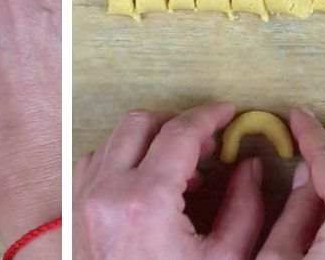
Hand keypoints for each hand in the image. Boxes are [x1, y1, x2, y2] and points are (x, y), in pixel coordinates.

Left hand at [73, 102, 263, 259]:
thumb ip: (245, 207)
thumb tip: (250, 166)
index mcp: (145, 201)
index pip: (180, 132)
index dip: (211, 116)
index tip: (232, 113)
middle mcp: (106, 191)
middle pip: (142, 123)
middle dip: (179, 124)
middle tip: (211, 144)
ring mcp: (83, 199)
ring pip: (115, 139)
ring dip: (150, 142)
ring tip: (184, 171)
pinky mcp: (74, 210)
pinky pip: (96, 162)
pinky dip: (124, 160)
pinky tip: (151, 185)